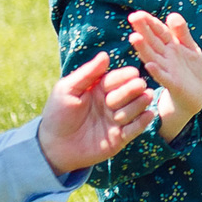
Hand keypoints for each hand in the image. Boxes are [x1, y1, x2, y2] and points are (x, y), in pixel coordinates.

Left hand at [37, 52, 155, 174]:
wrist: (53, 146)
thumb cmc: (57, 114)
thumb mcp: (67, 89)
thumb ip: (87, 73)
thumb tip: (105, 54)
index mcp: (100, 88)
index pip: (119, 77)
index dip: (125, 76)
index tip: (132, 75)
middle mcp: (111, 102)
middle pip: (131, 91)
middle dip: (131, 91)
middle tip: (128, 92)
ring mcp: (117, 119)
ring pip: (136, 108)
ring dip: (135, 107)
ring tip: (123, 112)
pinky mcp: (120, 137)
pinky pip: (136, 128)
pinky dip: (144, 121)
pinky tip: (148, 114)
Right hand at [126, 12, 201, 142]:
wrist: (195, 96)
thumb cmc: (190, 71)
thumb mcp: (191, 48)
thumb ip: (182, 33)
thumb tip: (171, 14)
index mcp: (170, 46)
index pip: (160, 31)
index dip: (150, 22)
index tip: (138, 13)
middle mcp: (165, 57)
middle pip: (153, 41)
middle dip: (144, 30)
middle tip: (133, 17)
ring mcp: (167, 70)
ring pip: (153, 57)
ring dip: (144, 48)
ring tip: (134, 37)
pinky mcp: (172, 84)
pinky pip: (163, 77)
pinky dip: (157, 71)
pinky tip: (150, 65)